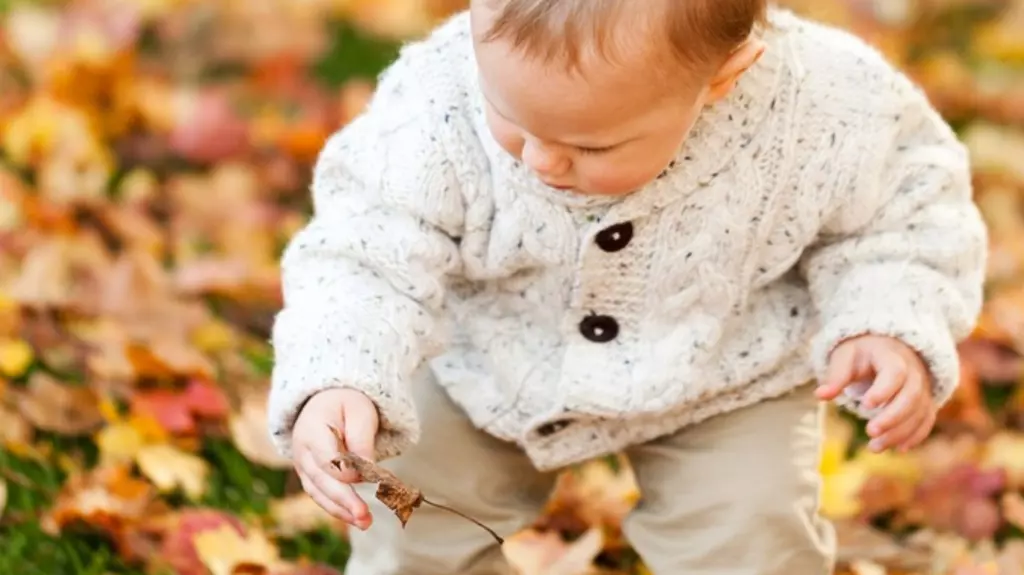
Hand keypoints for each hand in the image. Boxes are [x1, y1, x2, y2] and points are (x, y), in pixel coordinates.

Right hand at [291, 388, 378, 529]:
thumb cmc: (345, 405)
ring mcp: (303, 467)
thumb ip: (362, 439)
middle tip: (365, 516)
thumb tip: (367, 470)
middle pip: (321, 480)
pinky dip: (339, 509)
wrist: (325, 404)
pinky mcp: (311, 478)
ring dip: (342, 511)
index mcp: (312, 429)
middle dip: (344, 500)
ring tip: (365, 523)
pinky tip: (356, 519)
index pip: (326, 456)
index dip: (344, 470)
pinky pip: (322, 496)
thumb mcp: (360, 411)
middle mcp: (302, 451)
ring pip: (319, 493)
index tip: (366, 477)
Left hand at [816, 335, 935, 452]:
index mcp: (892, 356)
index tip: (865, 405)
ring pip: (919, 411)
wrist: (887, 348)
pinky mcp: (925, 401)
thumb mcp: (846, 357)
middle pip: (911, 396)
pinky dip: (915, 435)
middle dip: (892, 417)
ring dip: (899, 432)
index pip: (895, 373)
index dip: (883, 390)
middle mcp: (913, 372)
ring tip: (874, 447)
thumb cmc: (862, 353)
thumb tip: (820, 395)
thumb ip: (836, 376)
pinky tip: (898, 449)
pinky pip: (926, 419)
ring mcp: (922, 387)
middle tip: (870, 432)